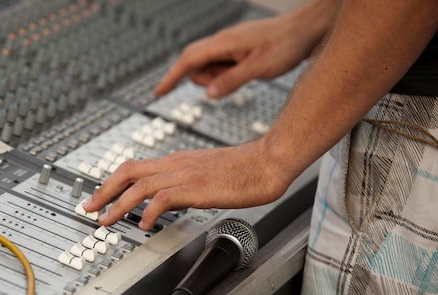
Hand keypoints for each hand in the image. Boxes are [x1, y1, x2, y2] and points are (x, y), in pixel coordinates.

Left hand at [83, 139, 292, 229]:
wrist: (269, 161)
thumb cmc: (244, 169)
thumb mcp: (206, 174)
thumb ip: (185, 184)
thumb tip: (168, 201)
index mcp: (176, 161)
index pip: (135, 168)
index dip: (112, 182)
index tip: (100, 198)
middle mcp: (176, 164)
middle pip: (127, 171)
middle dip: (104, 190)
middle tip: (89, 208)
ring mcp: (185, 174)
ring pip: (140, 185)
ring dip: (118, 203)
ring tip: (106, 220)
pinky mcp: (198, 187)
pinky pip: (165, 197)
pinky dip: (150, 211)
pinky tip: (146, 225)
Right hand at [155, 4, 332, 97]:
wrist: (308, 28)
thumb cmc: (288, 44)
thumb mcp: (259, 68)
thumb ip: (231, 81)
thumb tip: (208, 94)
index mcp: (223, 43)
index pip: (188, 60)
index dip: (171, 77)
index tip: (158, 93)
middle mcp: (223, 42)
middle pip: (195, 64)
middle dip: (204, 80)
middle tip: (229, 83)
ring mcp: (230, 46)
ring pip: (209, 67)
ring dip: (219, 78)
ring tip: (246, 74)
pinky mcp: (238, 50)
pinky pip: (223, 66)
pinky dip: (228, 75)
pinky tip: (248, 72)